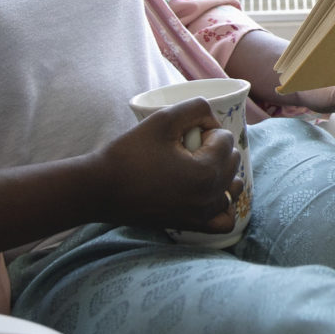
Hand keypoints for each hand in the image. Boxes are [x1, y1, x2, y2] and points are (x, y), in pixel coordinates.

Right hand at [89, 98, 243, 232]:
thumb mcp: (163, 118)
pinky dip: (223, 204)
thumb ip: (196, 107)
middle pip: (232, 161)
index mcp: (207, 172)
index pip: (226, 139)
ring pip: (233, 189)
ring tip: (197, 166)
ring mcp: (202, 215)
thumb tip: (213, 119)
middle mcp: (210, 197)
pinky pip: (225, 219)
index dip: (205, 130)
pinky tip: (207, 193)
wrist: (101, 190)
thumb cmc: (129, 153)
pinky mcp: (192, 226)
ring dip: (222, 172)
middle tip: (186, 147)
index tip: (181, 135)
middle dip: (215, 149)